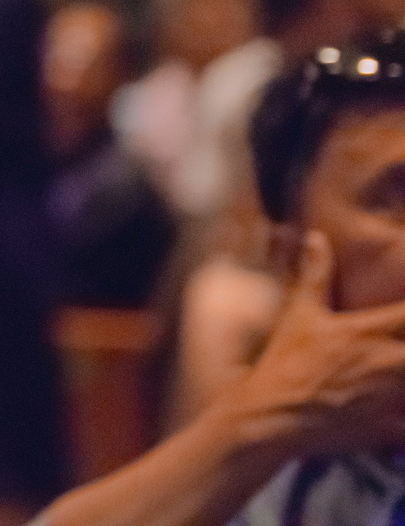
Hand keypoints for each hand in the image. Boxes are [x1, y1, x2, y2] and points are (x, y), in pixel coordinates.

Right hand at [218, 231, 404, 461]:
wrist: (273, 413)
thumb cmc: (286, 361)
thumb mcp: (299, 313)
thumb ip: (314, 275)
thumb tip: (316, 238)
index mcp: (367, 331)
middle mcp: (386, 361)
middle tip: (400, 344)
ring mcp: (390, 396)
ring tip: (396, 370)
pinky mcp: (389, 427)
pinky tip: (400, 411)